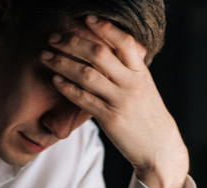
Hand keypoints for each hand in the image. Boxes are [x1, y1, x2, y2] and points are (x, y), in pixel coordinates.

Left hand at [41, 16, 188, 187]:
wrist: (160, 149)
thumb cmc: (148, 117)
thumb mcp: (144, 88)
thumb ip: (129, 71)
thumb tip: (110, 54)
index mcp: (141, 72)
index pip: (124, 42)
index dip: (105, 28)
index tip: (86, 18)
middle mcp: (132, 83)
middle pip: (100, 54)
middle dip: (73, 42)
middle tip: (54, 37)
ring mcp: (121, 100)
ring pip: (87, 75)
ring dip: (63, 63)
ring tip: (46, 56)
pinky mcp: (110, 118)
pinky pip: (84, 99)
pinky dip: (67, 88)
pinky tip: (54, 80)